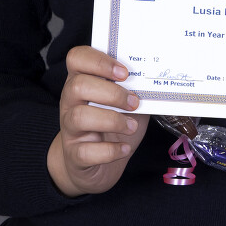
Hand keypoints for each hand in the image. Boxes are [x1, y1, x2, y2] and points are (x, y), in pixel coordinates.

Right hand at [47, 46, 148, 196]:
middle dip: (111, 93)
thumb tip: (156, 80)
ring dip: (112, 120)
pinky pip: (85, 152)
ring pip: (79, 117)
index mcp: (82, 82)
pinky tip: (124, 148)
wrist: (96, 167)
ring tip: (131, 126)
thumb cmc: (113, 129)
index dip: (99, 61)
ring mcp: (69, 129)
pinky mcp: (74, 155)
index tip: (124, 73)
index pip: (77, 58)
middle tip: (133, 103)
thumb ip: (134, 90)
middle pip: (78, 86)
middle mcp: (70, 103)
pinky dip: (109, 150)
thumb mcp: (125, 104)